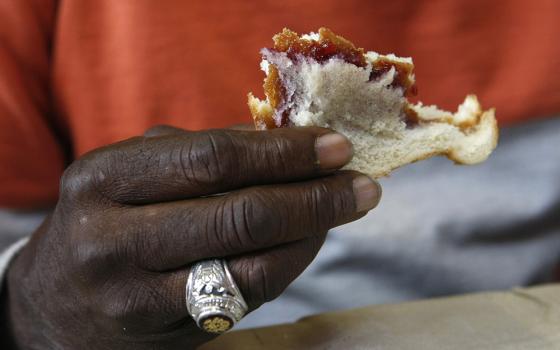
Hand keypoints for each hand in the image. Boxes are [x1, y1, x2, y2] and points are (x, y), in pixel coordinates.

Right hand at [3, 126, 380, 348]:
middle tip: (360, 184)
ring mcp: (135, 295)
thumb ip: (203, 153)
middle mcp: (112, 238)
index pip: (213, 159)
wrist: (53, 305)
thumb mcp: (134, 172)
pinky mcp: (161, 334)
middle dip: (314, 197)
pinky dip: (287, 268)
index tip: (336, 146)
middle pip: (239, 214)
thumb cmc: (106, 219)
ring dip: (311, 236)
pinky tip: (306, 243)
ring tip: (342, 210)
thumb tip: (290, 140)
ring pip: (250, 266)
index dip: (284, 152)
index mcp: (104, 178)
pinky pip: (244, 300)